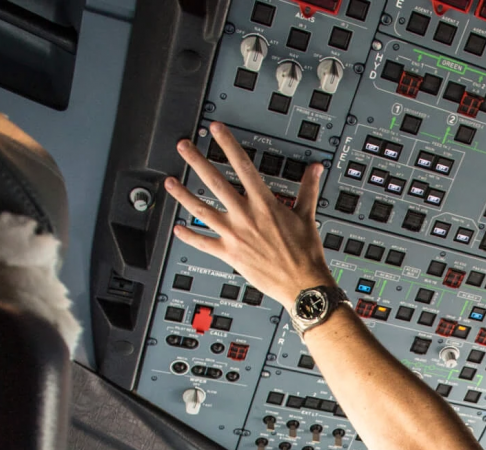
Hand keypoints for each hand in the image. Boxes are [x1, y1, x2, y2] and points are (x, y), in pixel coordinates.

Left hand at [163, 131, 330, 308]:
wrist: (302, 284)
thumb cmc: (306, 253)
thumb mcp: (307, 215)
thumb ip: (307, 189)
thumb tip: (315, 169)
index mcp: (264, 203)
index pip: (242, 166)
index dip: (228, 144)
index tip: (215, 130)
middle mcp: (245, 216)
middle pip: (215, 182)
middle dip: (197, 161)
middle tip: (183, 146)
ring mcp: (234, 235)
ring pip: (202, 210)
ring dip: (183, 195)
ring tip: (169, 182)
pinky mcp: (230, 254)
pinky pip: (204, 243)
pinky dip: (189, 235)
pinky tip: (177, 227)